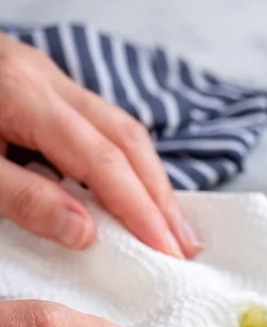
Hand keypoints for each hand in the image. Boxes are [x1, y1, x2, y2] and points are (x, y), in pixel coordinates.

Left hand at [0, 34, 199, 258]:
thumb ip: (22, 197)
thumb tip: (86, 232)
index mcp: (26, 96)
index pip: (101, 158)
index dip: (138, 206)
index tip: (166, 250)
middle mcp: (47, 80)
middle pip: (125, 136)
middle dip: (159, 192)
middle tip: (185, 245)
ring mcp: (44, 76)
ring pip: (116, 125)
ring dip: (146, 175)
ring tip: (169, 223)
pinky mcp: (35, 83)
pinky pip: (96, 121)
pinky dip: (119, 159)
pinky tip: (123, 189)